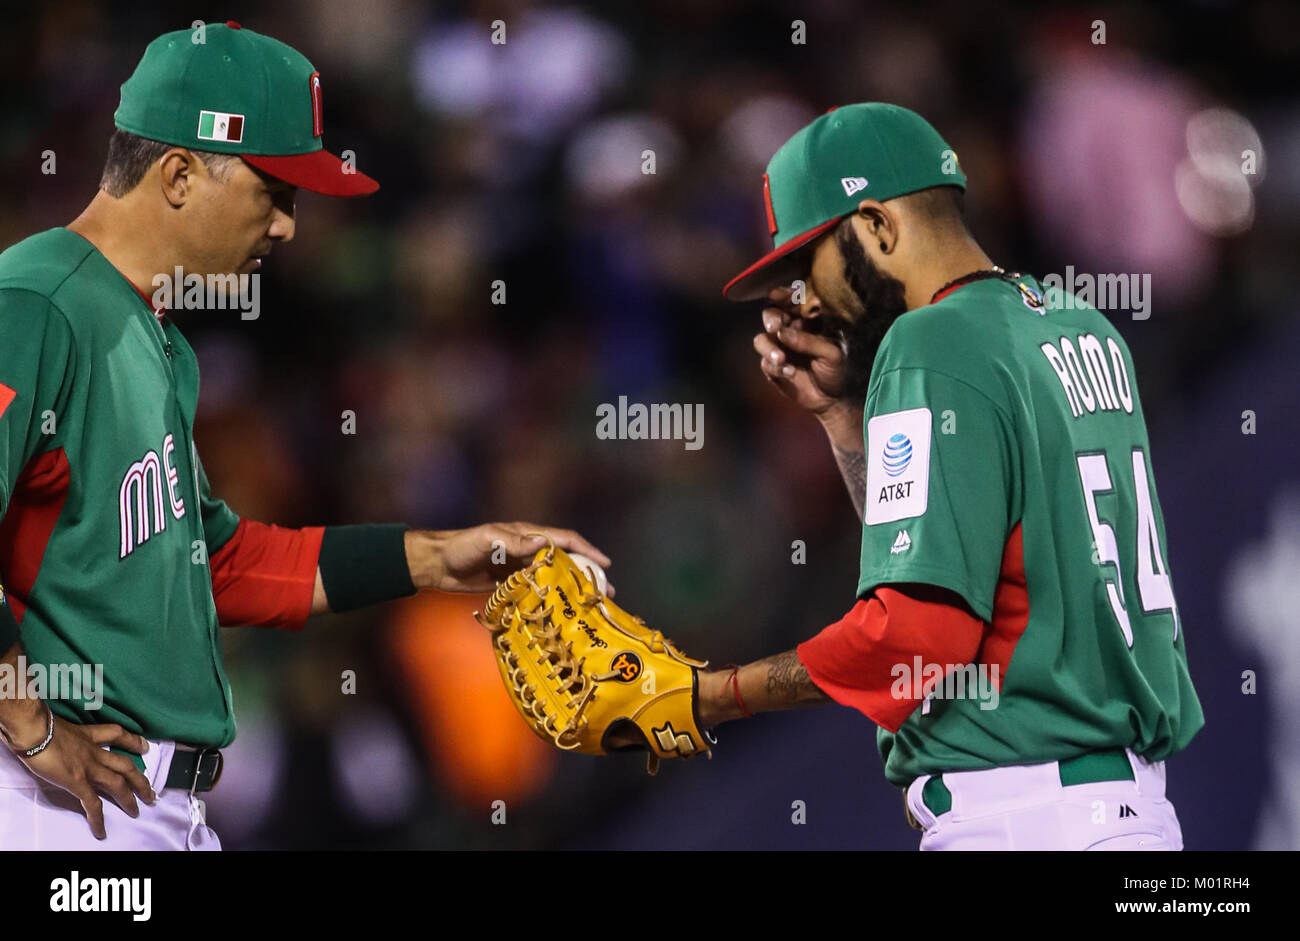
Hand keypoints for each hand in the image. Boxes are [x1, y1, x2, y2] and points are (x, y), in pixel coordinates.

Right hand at [17, 715, 154, 839]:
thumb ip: (63, 733)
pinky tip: (101, 831)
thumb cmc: (39, 725)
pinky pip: (92, 803)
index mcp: (88, 735)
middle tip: (150, 793)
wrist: (34, 730)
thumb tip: (54, 737)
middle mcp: (94, 751)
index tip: (145, 747)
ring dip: (129, 799)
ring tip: (136, 812)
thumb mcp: (58, 725)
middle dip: (140, 780)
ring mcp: (89, 767)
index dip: (133, 741)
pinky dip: (97, 818)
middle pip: (125, 765)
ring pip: (117, 784)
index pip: (117, 734)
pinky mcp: (78, 782)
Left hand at [410, 523, 612, 593]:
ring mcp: (520, 566)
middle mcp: (527, 549)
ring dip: (572, 589)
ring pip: (554, 577)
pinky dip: (550, 599)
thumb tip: (541, 543)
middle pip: (565, 560)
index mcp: (526, 534)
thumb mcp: (486, 539)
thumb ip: (512, 541)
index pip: (564, 540)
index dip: (587, 550)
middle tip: (605, 593)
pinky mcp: (511, 582)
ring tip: (589, 606)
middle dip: (587, 574)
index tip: (605, 564)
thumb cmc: (460, 547)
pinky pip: (537, 590)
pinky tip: (559, 613)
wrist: (437, 564)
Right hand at [752, 285, 850, 416]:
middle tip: (775, 328)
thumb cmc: (837, 370)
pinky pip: (765, 363)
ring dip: (768, 347)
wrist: (833, 399)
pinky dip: (776, 367)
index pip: (793, 301)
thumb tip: (782, 333)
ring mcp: (780, 348)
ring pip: (762, 339)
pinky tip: (790, 373)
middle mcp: (791, 330)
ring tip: (781, 359)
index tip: (776, 295)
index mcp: (809, 320)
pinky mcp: (773, 367)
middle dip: (771, 319)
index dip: (783, 295)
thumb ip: (809, 341)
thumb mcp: (832, 353)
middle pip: (771, 315)